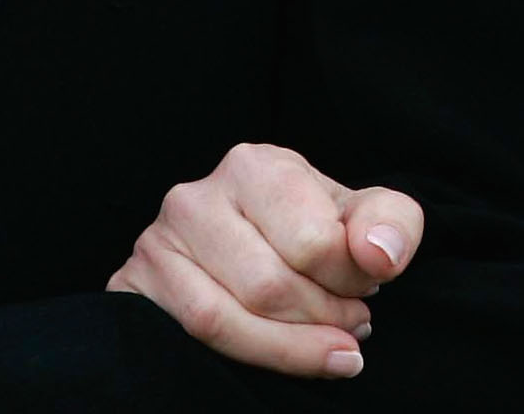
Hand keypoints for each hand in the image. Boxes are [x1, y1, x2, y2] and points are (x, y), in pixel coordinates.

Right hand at [107, 142, 423, 378]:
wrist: (250, 252)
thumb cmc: (308, 232)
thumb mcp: (359, 217)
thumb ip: (390, 222)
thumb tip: (379, 254)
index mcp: (252, 166)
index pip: (313, 242)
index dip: (351, 282)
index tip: (367, 292)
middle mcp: (194, 197)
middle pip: (269, 286)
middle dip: (322, 319)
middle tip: (352, 328)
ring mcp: (155, 242)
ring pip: (224, 319)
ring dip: (289, 348)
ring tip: (330, 347)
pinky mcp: (133, 287)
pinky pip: (187, 337)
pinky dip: (248, 358)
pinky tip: (283, 357)